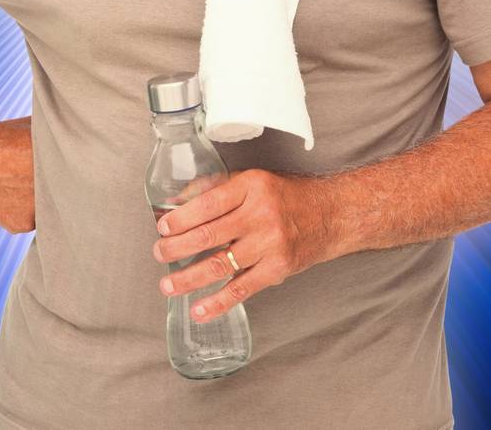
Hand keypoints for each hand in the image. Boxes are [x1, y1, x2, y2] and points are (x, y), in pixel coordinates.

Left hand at [151, 169, 339, 322]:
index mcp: (251, 186)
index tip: (163, 227)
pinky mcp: (277, 269)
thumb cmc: (287, 196)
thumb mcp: (253, 180)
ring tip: (167, 285)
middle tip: (159, 253)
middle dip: (177, 247)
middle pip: (209, 235)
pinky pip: (242, 289)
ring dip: (189, 278)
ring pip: (220, 265)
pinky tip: (199, 309)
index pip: (207, 204)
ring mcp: (270, 244)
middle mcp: (260, 214)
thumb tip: (177, 201)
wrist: (331, 215)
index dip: (181, 218)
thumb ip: (215, 188)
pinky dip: (218, 302)